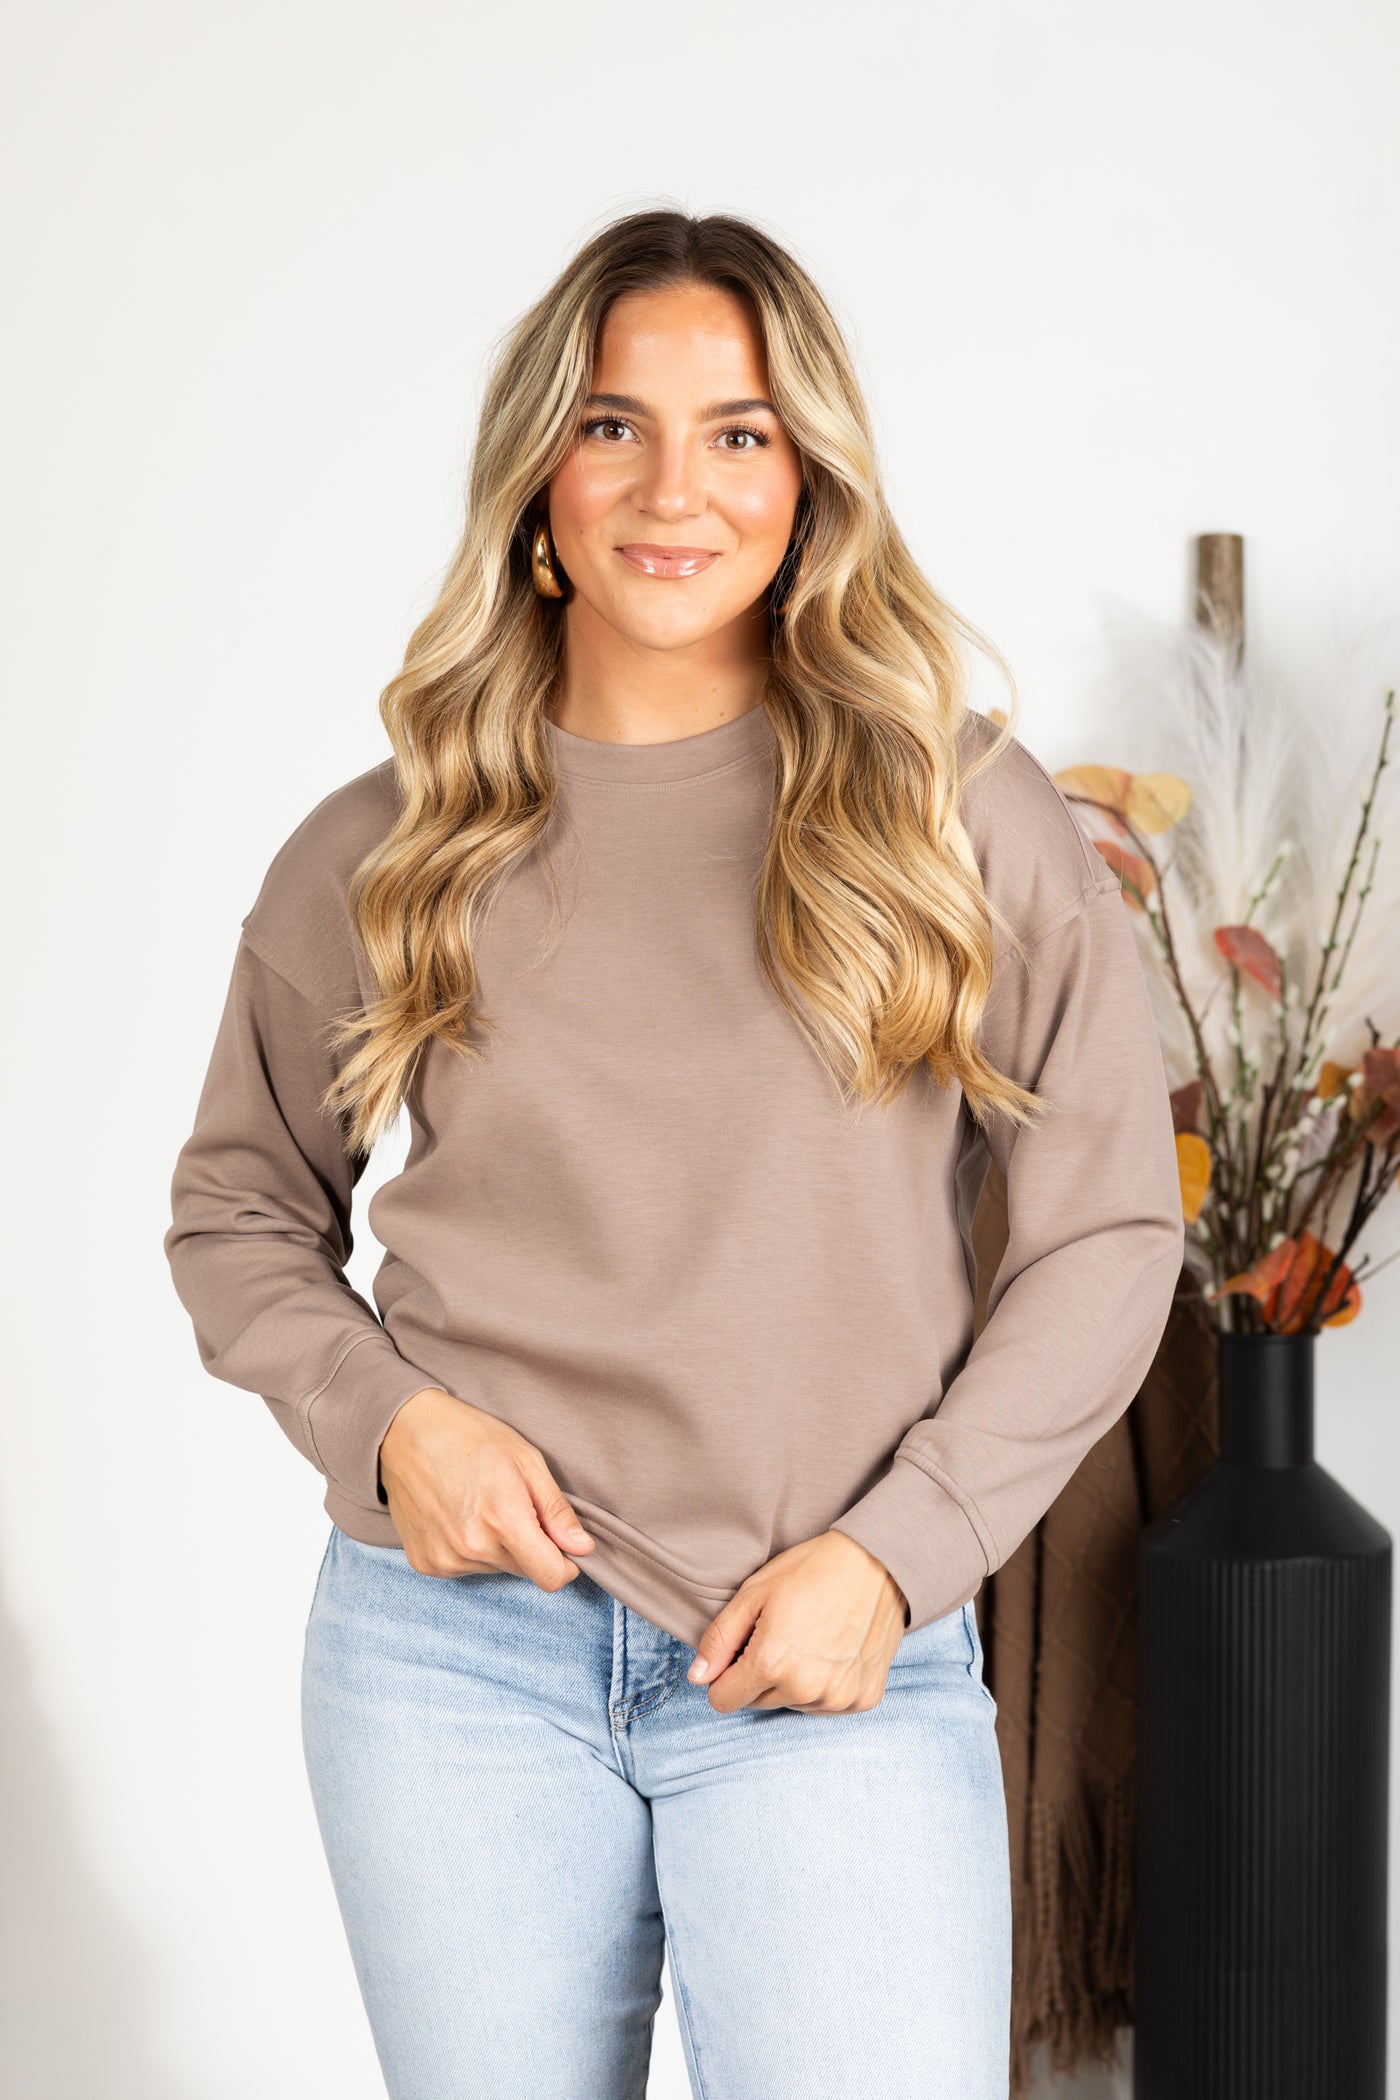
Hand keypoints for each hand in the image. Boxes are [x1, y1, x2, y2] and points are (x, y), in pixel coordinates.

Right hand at [377, 1387, 594, 1591]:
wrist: (406, 1432)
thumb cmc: (471, 1438)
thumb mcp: (526, 1460)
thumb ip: (557, 1510)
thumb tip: (583, 1548)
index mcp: (504, 1520)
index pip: (551, 1577)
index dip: (566, 1565)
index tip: (564, 1546)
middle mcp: (472, 1548)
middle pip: (525, 1571)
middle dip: (531, 1547)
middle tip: (514, 1507)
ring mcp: (445, 1559)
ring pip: (495, 1569)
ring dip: (499, 1548)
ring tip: (481, 1506)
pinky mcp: (425, 1563)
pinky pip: (465, 1569)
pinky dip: (470, 1550)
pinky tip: (459, 1517)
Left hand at [686, 1530, 909, 1712]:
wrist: (879, 1564)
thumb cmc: (813, 1570)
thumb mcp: (755, 1592)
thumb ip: (719, 1638)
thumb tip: (698, 1677)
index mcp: (771, 1663)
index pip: (723, 1700)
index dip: (725, 1674)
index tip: (742, 1650)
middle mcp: (805, 1690)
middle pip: (757, 1702)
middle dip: (760, 1675)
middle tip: (782, 1634)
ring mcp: (837, 1698)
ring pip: (792, 1705)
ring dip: (793, 1681)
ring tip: (811, 1639)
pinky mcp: (862, 1699)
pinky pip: (826, 1705)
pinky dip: (825, 1684)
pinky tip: (834, 1651)